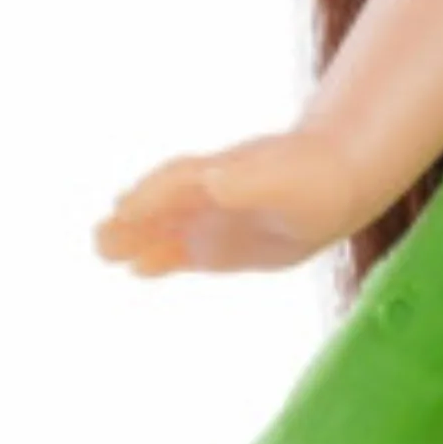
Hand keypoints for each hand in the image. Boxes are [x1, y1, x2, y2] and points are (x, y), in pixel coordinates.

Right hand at [93, 128, 379, 275]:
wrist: (341, 184)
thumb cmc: (317, 178)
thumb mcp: (287, 181)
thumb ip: (249, 182)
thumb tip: (213, 179)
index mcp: (219, 173)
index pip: (175, 184)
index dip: (150, 198)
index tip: (124, 212)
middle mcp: (206, 195)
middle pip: (158, 207)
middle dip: (130, 222)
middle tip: (101, 241)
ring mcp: (210, 219)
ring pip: (163, 231)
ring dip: (136, 241)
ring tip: (106, 253)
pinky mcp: (220, 245)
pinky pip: (183, 252)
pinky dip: (160, 260)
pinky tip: (137, 270)